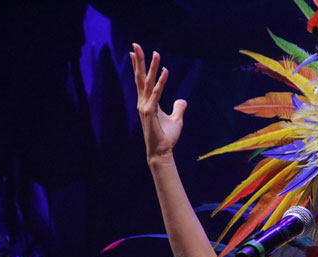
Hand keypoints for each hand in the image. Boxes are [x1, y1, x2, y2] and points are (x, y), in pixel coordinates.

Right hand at [130, 43, 186, 163]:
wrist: (162, 151)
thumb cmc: (167, 137)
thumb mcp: (176, 120)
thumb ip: (178, 108)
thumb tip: (182, 100)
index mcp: (147, 102)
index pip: (143, 81)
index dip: (140, 67)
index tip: (136, 52)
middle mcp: (143, 102)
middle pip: (141, 78)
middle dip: (139, 61)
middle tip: (136, 44)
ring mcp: (145, 107)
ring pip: (149, 82)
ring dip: (152, 67)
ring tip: (155, 53)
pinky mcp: (150, 112)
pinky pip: (157, 94)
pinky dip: (161, 82)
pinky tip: (165, 71)